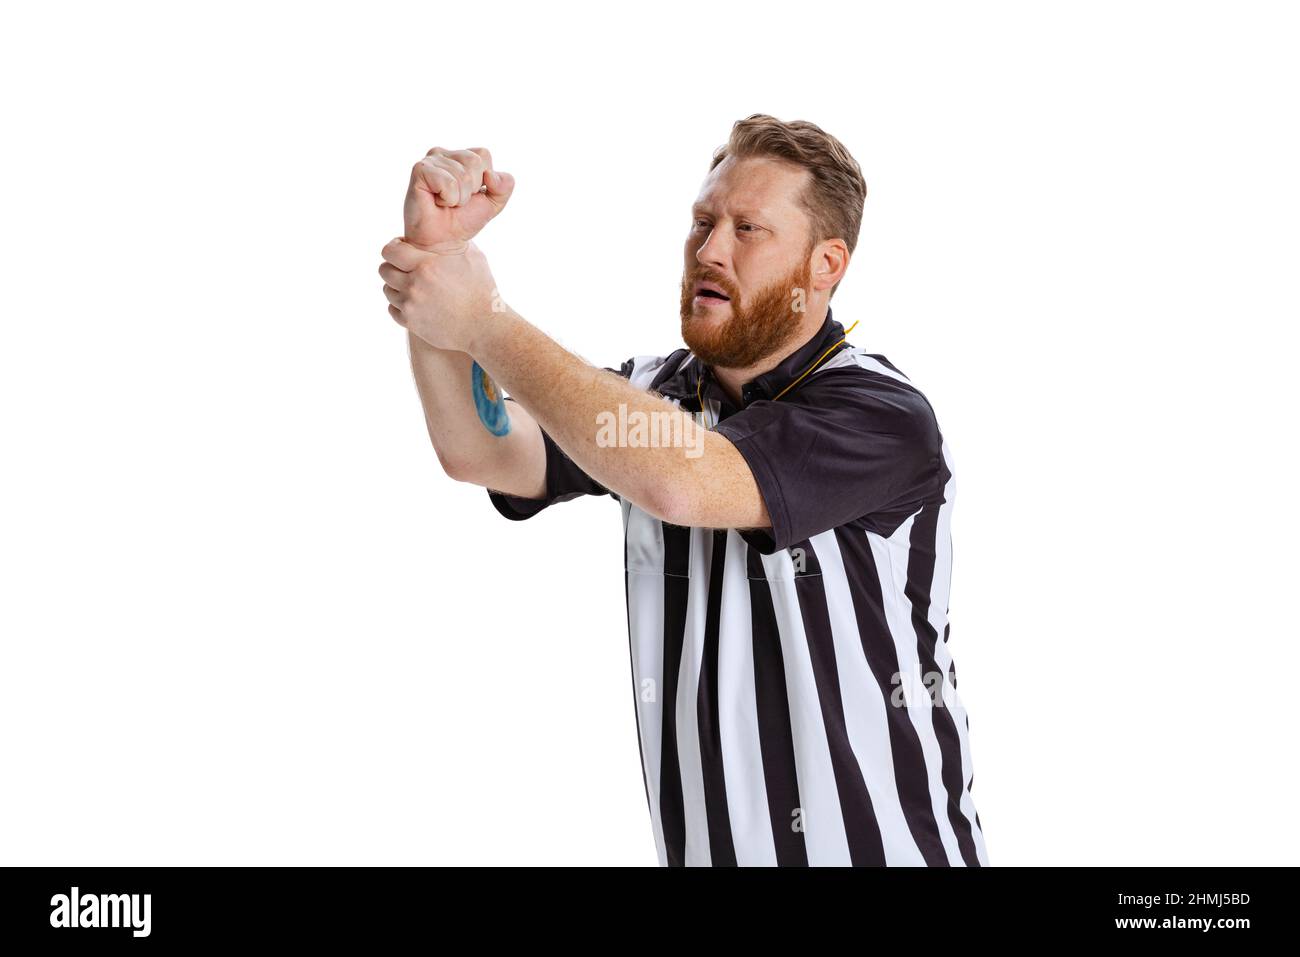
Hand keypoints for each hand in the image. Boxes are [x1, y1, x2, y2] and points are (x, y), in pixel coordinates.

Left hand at [379, 238, 504, 352]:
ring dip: (397, 288)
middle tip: (406, 269)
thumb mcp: (472, 257)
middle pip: (384, 270)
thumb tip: (444, 229)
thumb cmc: (482, 290)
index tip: (401, 250)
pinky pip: (392, 309)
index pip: (390, 250)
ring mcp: (411, 305)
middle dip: (393, 267)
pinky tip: (416, 303)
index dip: (393, 248)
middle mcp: (414, 284)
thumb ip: (452, 242)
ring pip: (387, 290)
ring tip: (413, 287)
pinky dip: (401, 306)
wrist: (484, 327)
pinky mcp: (411, 323)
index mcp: (427, 264)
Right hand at [403, 147, 514, 252]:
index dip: (483, 180)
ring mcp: (430, 161)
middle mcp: (443, 153)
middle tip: (456, 200)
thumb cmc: (464, 219)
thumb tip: (490, 175)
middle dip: (471, 189)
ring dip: (459, 198)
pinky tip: (437, 202)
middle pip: (474, 162)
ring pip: (463, 175)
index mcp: (460, 156)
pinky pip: (449, 183)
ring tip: (446, 203)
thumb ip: (504, 186)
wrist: (443, 242)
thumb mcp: (494, 202)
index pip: (483, 155)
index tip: (469, 194)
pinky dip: (448, 199)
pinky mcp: (420, 170)